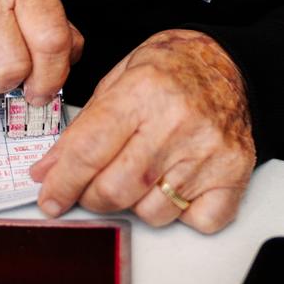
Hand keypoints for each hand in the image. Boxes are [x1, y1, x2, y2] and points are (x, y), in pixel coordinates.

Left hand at [30, 29, 255, 233]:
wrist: (228, 62)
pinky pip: (196, 221)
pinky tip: (174, 184)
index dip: (62, 182)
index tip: (50, 197)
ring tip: (140, 173)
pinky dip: (180, 212)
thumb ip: (82, 127)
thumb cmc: (172, 67)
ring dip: (135, 203)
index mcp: (143, 91)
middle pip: (115, 189)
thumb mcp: (116, 79)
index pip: (88, 151)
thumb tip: (49, 170)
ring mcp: (208, 152)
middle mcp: (177, 123)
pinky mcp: (234, 174)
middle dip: (91, 197)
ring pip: (151, 212)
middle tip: (88, 187)